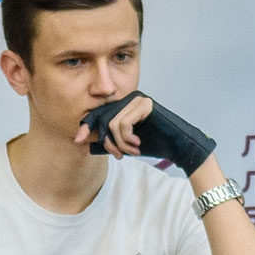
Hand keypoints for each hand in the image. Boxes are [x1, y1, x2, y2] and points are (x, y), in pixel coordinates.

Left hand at [79, 93, 215, 170]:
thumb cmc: (153, 144)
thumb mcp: (125, 144)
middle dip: (108, 142)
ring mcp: (136, 99)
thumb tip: (85, 144)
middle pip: (103, 120)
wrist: (176, 147)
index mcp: (123, 106)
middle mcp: (128, 99)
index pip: (98, 114)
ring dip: (120, 143)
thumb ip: (108, 142)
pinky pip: (123, 123)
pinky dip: (127, 138)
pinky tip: (138, 144)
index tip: (77, 140)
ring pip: (112, 124)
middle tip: (120, 155)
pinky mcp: (144, 104)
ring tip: (133, 151)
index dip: (86, 126)